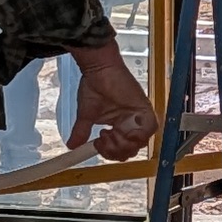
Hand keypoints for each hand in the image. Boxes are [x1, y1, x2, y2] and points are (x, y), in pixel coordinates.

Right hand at [66, 40, 156, 161]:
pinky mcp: (145, 108)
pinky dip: (138, 134)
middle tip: (103, 138)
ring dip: (123, 143)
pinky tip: (122, 129)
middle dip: (116, 150)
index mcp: (121, 125)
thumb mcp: (86, 115)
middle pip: (132, 149)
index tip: (97, 144)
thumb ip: (81, 131)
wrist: (99, 69)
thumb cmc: (94, 86)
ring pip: (141, 142)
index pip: (122, 149)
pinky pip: (150, 128)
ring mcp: (140, 116)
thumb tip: (71, 145)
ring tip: (109, 132)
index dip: (110, 152)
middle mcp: (132, 122)